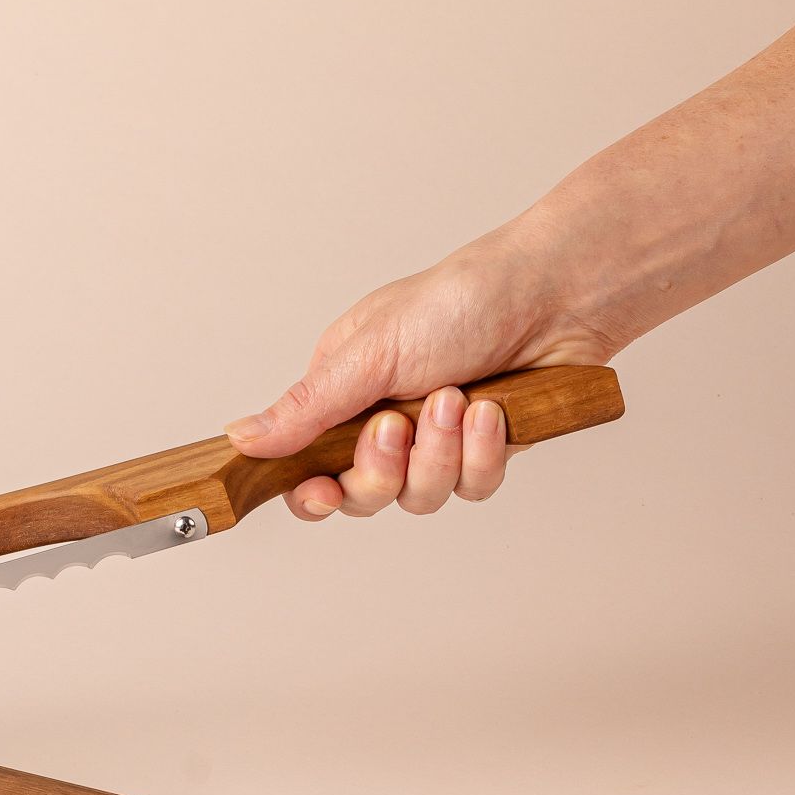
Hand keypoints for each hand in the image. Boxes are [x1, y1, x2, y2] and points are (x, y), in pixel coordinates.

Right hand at [224, 233, 617, 520]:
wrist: (554, 296)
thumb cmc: (459, 301)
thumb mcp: (368, 354)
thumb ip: (304, 408)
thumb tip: (240, 439)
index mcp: (342, 396)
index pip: (306, 469)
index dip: (312, 493)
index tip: (320, 492)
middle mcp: (384, 424)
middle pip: (362, 496)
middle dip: (382, 469)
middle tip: (396, 426)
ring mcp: (436, 442)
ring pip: (420, 498)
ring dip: (439, 452)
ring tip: (456, 399)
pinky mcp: (485, 453)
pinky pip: (473, 487)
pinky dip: (482, 453)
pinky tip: (492, 412)